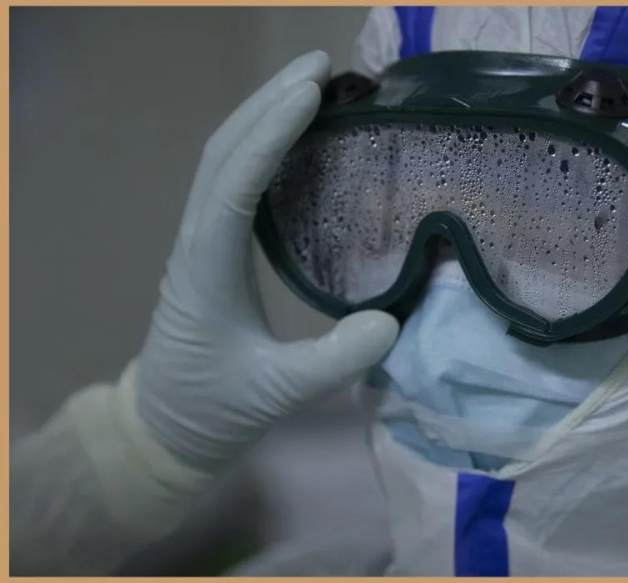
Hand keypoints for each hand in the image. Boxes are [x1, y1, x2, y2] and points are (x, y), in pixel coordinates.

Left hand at [134, 50, 397, 470]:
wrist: (166, 426)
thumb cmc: (215, 406)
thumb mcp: (276, 392)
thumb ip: (332, 361)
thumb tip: (393, 321)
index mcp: (207, 268)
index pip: (235, 182)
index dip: (271, 132)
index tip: (312, 90)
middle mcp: (197, 241)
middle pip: (223, 151)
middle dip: (268, 101)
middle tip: (322, 64)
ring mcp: (201, 241)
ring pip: (223, 159)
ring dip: (262, 114)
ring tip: (313, 85)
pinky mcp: (211, 249)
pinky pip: (232, 181)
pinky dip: (261, 146)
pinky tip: (295, 140)